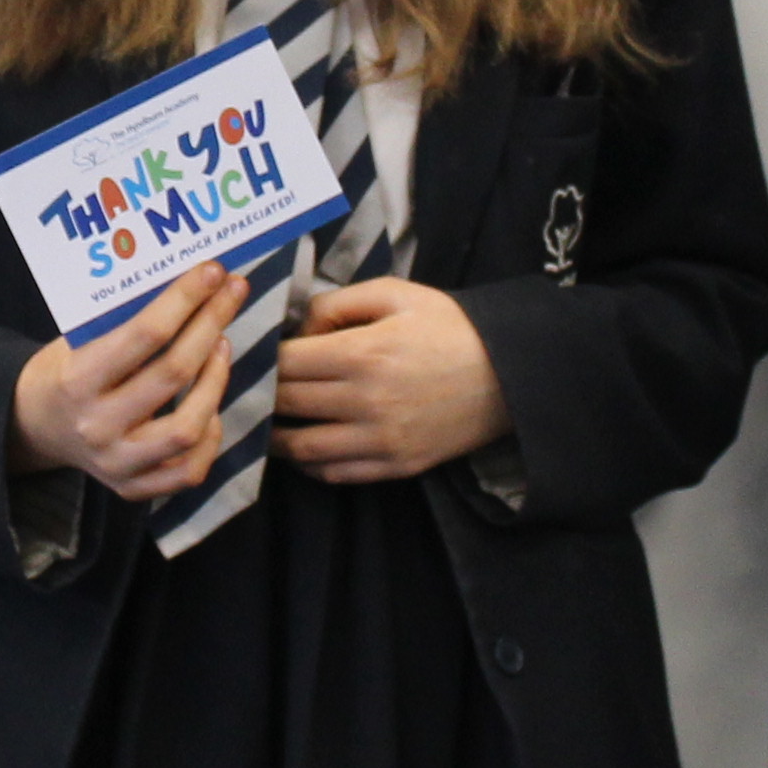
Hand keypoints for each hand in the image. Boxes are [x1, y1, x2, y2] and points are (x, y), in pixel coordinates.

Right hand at [10, 264, 240, 502]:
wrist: (35, 424)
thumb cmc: (66, 369)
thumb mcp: (78, 339)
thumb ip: (125, 321)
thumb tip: (191, 284)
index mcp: (77, 380)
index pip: (145, 334)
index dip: (185, 299)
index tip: (212, 272)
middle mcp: (97, 427)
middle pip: (173, 374)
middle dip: (210, 324)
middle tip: (232, 293)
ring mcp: (116, 463)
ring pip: (188, 429)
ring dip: (216, 381)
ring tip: (222, 345)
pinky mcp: (132, 487)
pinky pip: (188, 470)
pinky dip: (210, 436)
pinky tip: (212, 406)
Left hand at [271, 278, 512, 483]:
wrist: (511, 373)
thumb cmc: (451, 326)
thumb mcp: (396, 293)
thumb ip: (338, 302)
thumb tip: (299, 329)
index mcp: (363, 354)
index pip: (286, 363)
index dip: (264, 358)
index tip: (259, 354)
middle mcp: (366, 401)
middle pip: (286, 405)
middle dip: (265, 394)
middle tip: (256, 387)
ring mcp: (381, 440)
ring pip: (302, 448)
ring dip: (277, 437)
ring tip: (271, 422)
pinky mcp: (396, 465)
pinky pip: (335, 474)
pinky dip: (310, 464)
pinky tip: (305, 447)